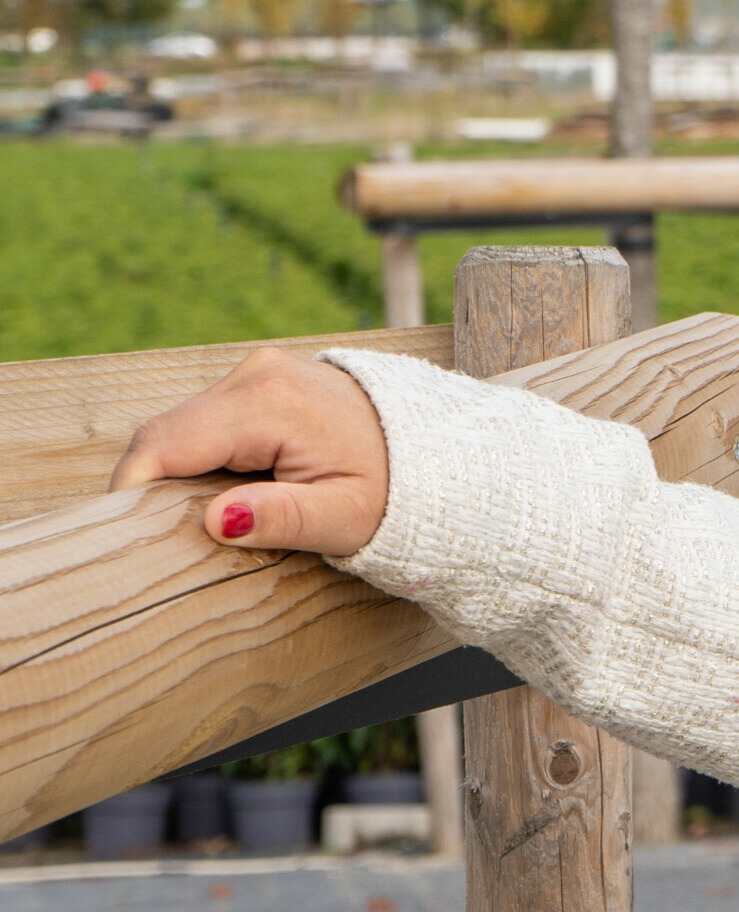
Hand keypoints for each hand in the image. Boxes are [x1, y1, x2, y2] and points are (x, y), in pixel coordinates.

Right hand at [108, 348, 393, 556]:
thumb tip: (216, 520)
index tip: (124, 534)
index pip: (165, 443)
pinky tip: (232, 490)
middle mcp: (257, 376)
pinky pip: (209, 422)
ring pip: (184, 428)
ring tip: (210, 517)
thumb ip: (281, 519)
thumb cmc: (400, 493)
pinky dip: (206, 457)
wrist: (441, 454)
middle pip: (167, 434)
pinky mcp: (263, 382)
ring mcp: (259, 373)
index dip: (132, 488)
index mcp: (270, 404)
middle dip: (155, 484)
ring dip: (182, 472)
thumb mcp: (345, 519)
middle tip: (164, 538)